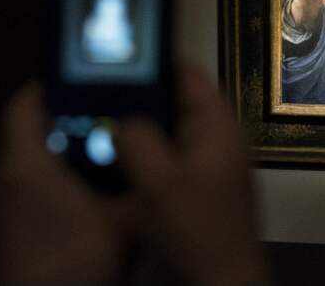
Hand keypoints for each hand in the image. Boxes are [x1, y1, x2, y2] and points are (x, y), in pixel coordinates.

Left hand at [0, 82, 136, 285]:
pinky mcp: (5, 239)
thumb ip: (139, 183)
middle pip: (31, 135)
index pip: (25, 103)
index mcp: (24, 164)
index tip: (81, 77)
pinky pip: (28, 197)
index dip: (51, 84)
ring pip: (30, 168)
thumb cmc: (72, 261)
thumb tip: (158, 159)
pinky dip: (53, 191)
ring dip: (60, 161)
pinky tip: (87, 206)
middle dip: (68, 125)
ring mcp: (0, 212)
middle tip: (107, 121)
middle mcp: (3, 181)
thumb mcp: (123, 219)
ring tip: (103, 162)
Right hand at [113, 64, 267, 285]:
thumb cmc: (196, 227)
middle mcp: (220, 139)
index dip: (156, 62)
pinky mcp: (203, 188)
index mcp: (219, 126)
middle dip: (143, 99)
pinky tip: (121, 165)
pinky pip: (172, 159)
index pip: (190, 74)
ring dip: (143, 132)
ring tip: (103, 126)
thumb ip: (138, 140)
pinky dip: (150, 158)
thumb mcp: (160, 182)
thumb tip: (122, 119)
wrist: (223, 280)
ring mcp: (214, 165)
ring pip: (172, 133)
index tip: (118, 61)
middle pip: (178, 102)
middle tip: (101, 96)